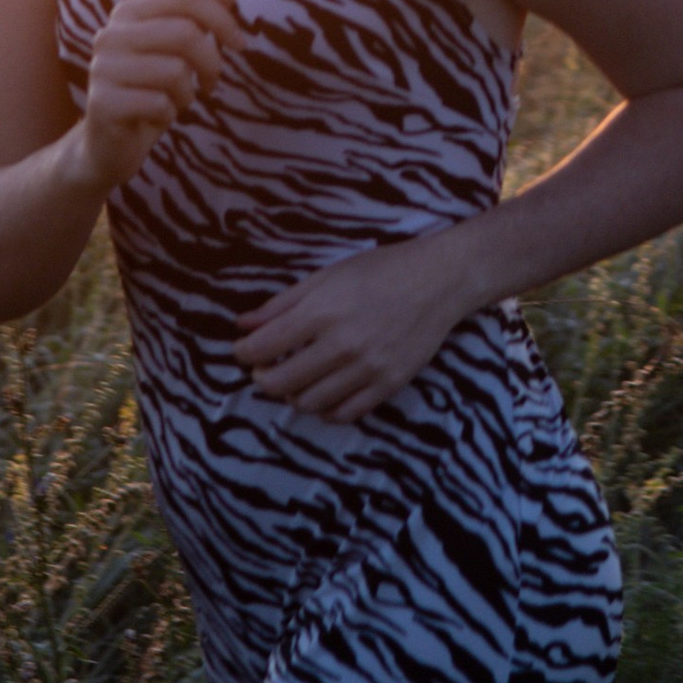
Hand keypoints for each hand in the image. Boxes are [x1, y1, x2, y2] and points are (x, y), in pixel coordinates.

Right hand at [79, 0, 241, 190]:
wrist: (108, 145)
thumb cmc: (149, 92)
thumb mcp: (178, 54)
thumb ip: (198, 19)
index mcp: (128, 12)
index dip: (221, 18)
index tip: (240, 44)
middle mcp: (110, 34)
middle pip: (185, 32)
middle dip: (211, 63)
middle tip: (210, 84)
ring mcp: (102, 68)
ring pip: (175, 71)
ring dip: (186, 94)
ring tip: (174, 102)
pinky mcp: (102, 102)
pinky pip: (160, 104)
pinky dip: (168, 115)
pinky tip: (154, 118)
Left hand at [233, 224, 486, 425]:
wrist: (439, 280)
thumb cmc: (380, 270)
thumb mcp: (326, 275)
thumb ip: (282, 303)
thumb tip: (243, 325)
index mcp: (322, 311)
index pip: (263, 347)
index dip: (243, 353)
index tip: (243, 350)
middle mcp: (342, 344)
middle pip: (281, 382)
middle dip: (262, 379)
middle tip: (262, 369)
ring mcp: (368, 369)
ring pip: (310, 402)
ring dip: (291, 396)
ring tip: (292, 380)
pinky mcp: (389, 385)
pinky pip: (346, 413)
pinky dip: (325, 410)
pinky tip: (321, 395)